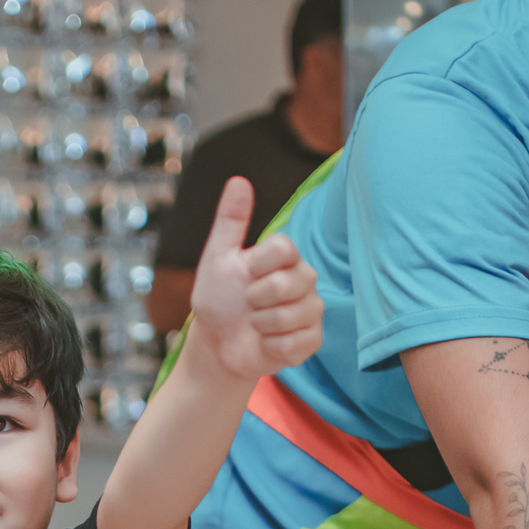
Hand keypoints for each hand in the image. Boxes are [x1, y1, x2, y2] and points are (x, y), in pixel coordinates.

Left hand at [189, 176, 322, 381]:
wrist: (217, 345)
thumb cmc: (218, 300)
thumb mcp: (217, 259)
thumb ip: (230, 221)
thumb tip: (238, 180)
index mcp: (286, 256)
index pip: (284, 248)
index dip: (257, 266)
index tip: (245, 274)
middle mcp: (305, 279)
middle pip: (284, 285)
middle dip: (254, 300)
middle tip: (247, 304)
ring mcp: (311, 310)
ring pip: (288, 318)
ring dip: (260, 326)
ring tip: (256, 324)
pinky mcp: (312, 340)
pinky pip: (293, 344)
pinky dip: (270, 347)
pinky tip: (266, 343)